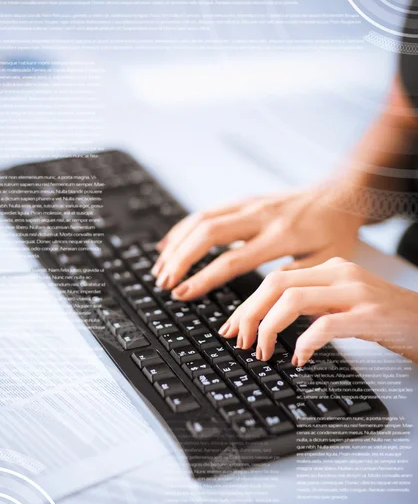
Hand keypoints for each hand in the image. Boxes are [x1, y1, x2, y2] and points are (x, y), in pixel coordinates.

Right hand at [152, 184, 363, 300]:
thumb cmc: (335, 232)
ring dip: (178, 243)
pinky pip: (208, 211)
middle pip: (208, 233)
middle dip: (180, 259)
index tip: (182, 293)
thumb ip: (291, 282)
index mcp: (280, 235)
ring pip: (203, 219)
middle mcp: (260, 216)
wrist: (342, 194)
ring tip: (160, 266)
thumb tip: (260, 309)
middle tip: (164, 282)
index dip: (203, 278)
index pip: (231, 259)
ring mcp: (250, 204)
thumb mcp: (325, 263)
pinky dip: (185, 227)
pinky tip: (171, 242)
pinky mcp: (245, 200)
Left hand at [219, 257, 417, 364]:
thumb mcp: (342, 302)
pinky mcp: (369, 315)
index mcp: (328, 268)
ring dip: (268, 328)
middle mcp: (338, 273)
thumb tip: (269, 320)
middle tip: (238, 341)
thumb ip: (311, 303)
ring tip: (262, 351)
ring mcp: (354, 292)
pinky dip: (304, 342)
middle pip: (275, 284)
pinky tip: (299, 358)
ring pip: (293, 299)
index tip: (231, 327)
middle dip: (248, 314)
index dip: (247, 304)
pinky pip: (325, 324)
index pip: (275, 279)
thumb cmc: (384, 316)